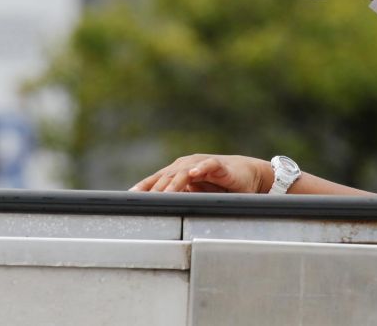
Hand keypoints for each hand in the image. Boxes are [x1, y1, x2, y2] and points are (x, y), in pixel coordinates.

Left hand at [129, 154, 270, 192]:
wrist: (247, 175)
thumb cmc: (219, 186)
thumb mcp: (195, 195)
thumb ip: (179, 199)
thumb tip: (159, 213)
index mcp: (177, 171)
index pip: (156, 179)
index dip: (143, 188)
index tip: (129, 198)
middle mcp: (186, 165)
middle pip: (166, 176)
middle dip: (155, 189)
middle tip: (144, 202)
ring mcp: (201, 163)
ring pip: (183, 172)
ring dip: (173, 183)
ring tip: (165, 194)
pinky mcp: (218, 165)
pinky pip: (207, 165)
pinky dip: (200, 168)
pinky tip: (193, 173)